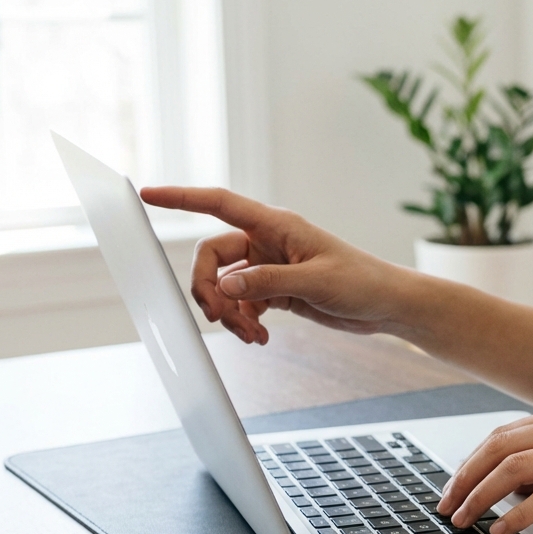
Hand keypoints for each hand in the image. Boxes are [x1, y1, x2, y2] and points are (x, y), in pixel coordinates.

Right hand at [140, 186, 408, 343]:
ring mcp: (269, 267)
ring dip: (229, 313)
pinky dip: (244, 323)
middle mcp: (267, 242)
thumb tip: (224, 285)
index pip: (219, 203)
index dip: (181, 198)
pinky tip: (259, 339)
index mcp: (276, 225)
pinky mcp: (275, 291)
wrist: (385, 305)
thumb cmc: (361, 282)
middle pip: (212, 257)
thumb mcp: (315, 282)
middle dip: (208, 289)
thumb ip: (268, 282)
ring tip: (250, 335)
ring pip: (225, 286)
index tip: (147, 195)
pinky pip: (242, 304)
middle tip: (220, 318)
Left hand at [436, 402, 532, 533]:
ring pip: (513, 469)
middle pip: (498, 447)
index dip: (471, 462)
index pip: (503, 434)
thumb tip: (515, 485)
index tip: (453, 486)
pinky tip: (502, 529)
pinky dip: (516, 514)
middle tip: (445, 506)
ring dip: (480, 496)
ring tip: (464, 520)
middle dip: (464, 478)